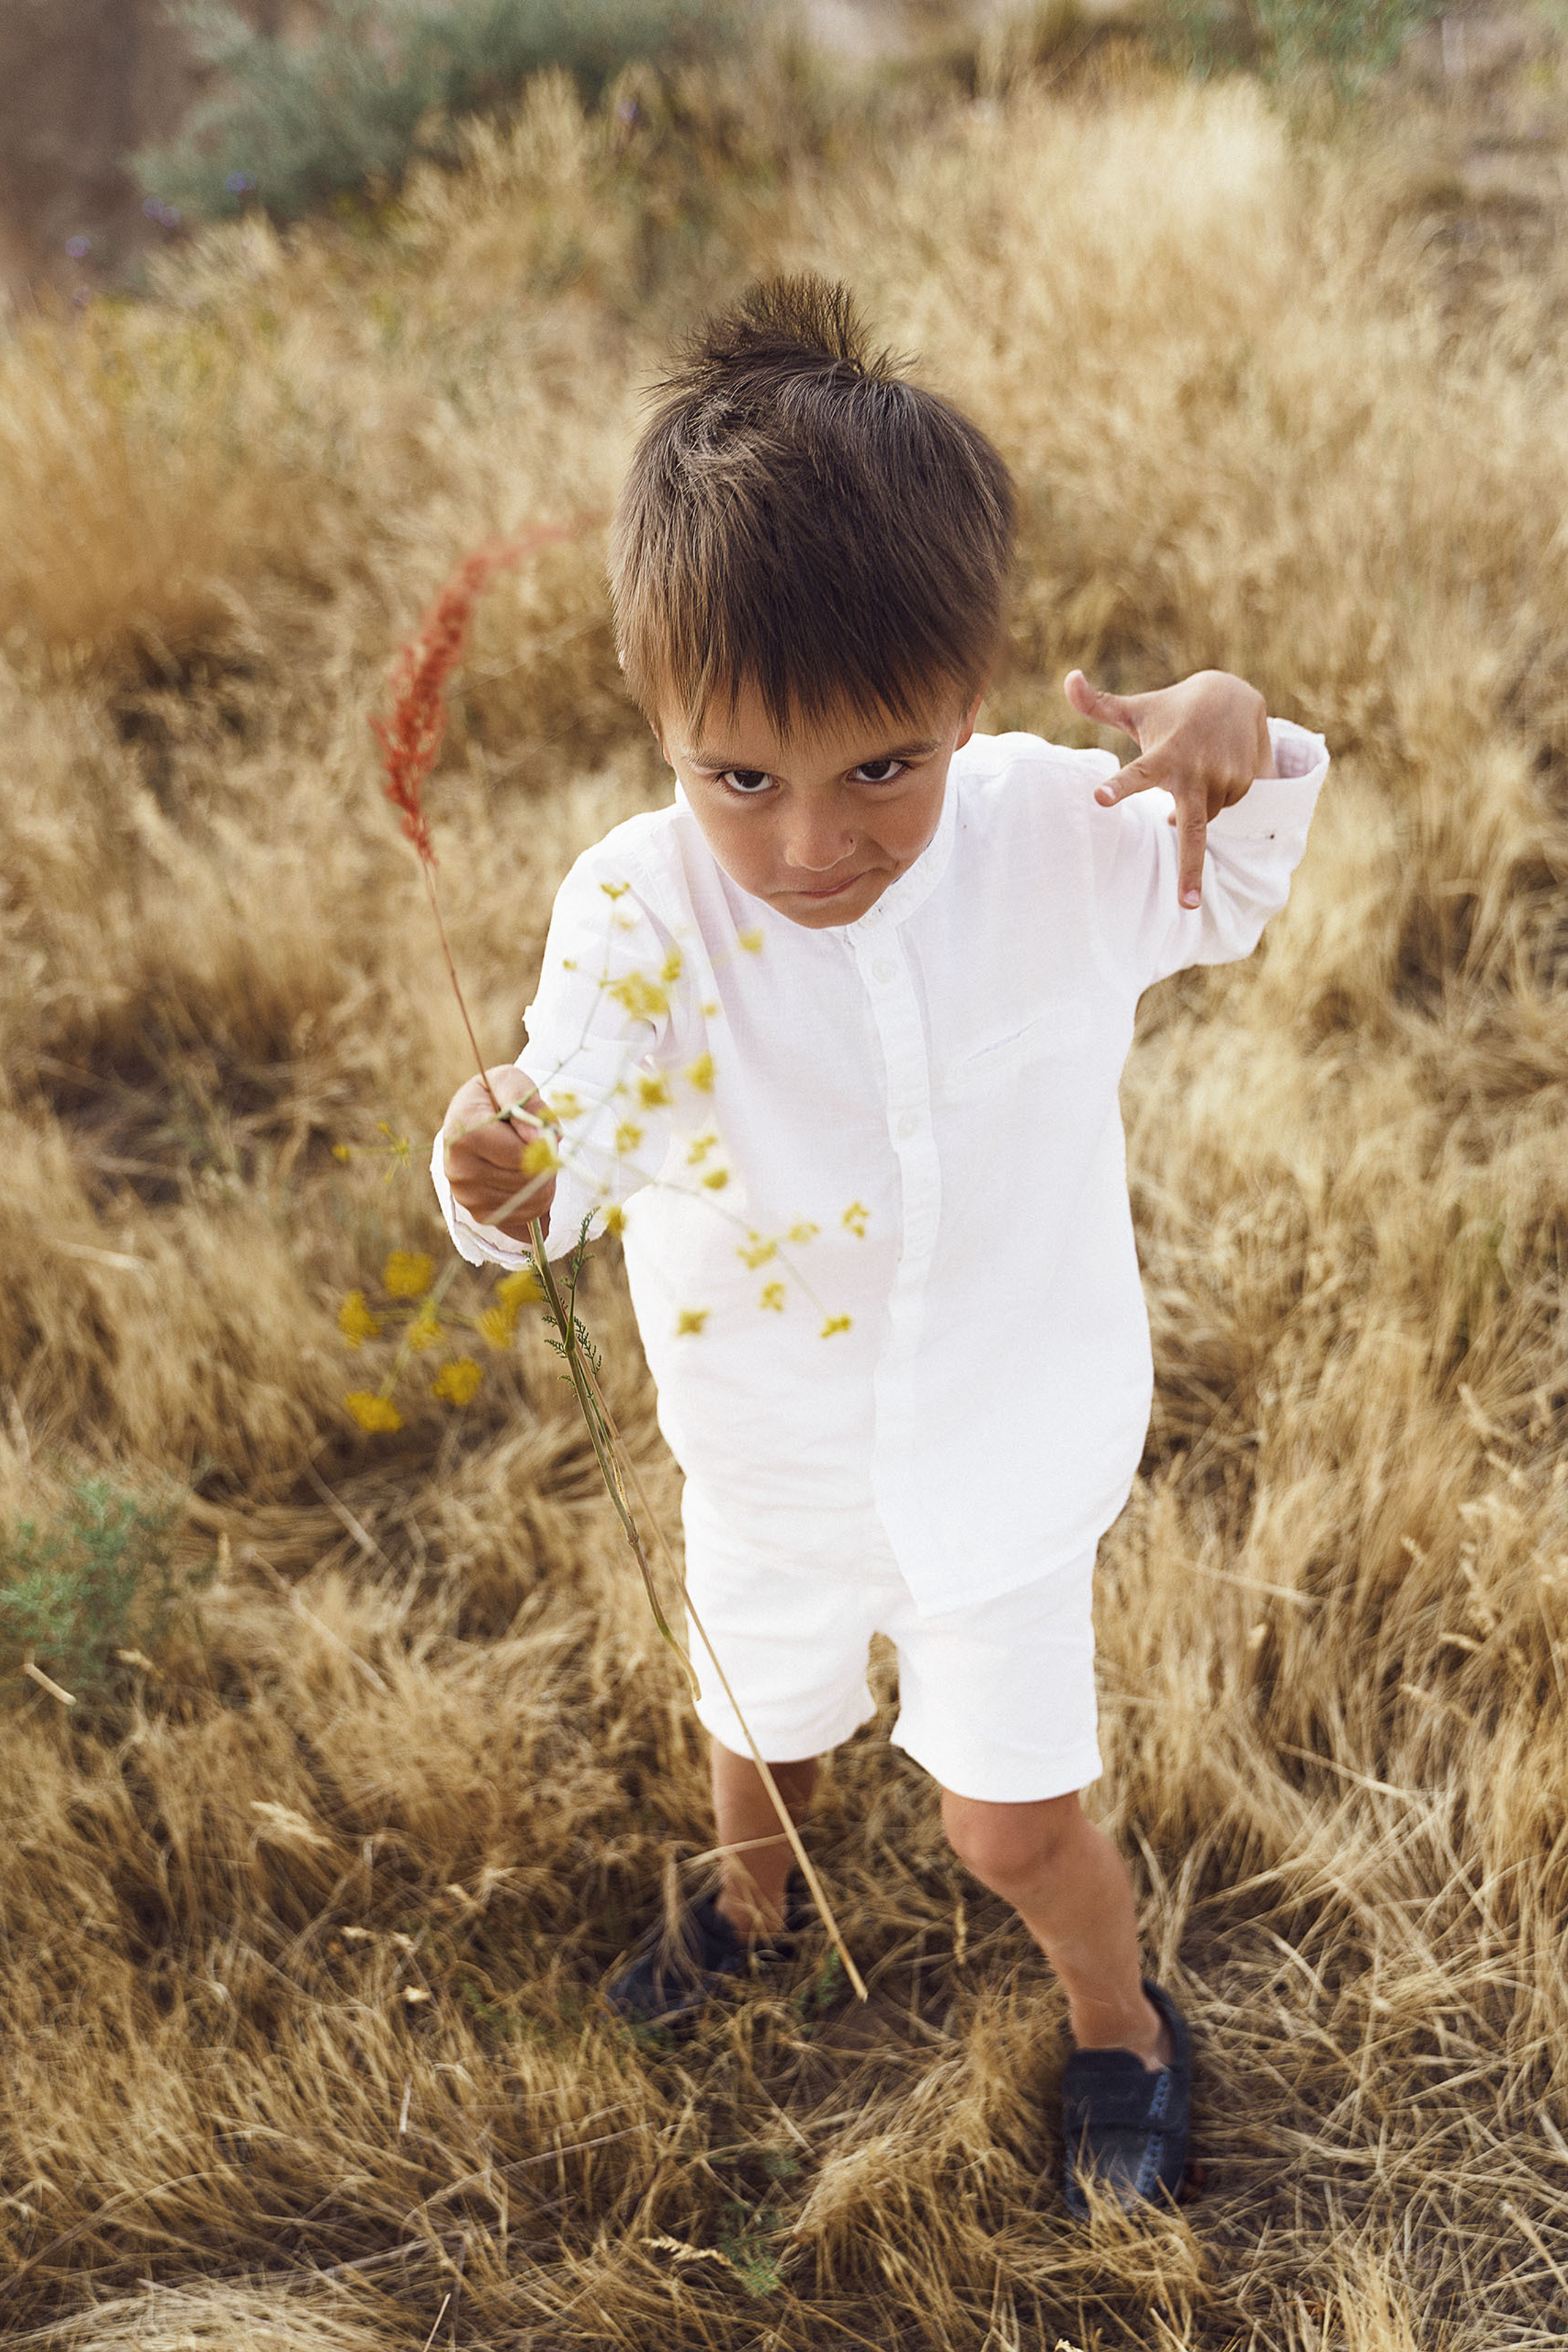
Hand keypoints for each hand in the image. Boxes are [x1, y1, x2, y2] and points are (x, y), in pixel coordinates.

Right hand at [441, 1064, 557, 1243]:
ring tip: (533, 1163)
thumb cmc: (495, 1099)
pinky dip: (534, 1203)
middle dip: (544, 1166)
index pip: (518, 1154)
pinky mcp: (478, 1213)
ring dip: (543, 1185)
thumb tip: (541, 1139)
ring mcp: (466, 1195)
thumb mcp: (510, 1082)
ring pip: (527, 1202)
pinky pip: (521, 1219)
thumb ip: (526, 1102)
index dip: (541, 1146)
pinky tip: (526, 1182)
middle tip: (541, 1150)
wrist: (473, 1120)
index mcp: (462, 1133)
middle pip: (525, 1181)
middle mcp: (457, 1168)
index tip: (541, 1133)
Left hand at [1066, 668, 1275, 908]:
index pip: (1137, 774)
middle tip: (1186, 906)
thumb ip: (1098, 704)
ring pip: (1204, 817)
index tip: (1099, 799)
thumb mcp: (1138, 709)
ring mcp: (1225, 780)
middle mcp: (1196, 771)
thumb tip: (1068, 678)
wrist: (1237, 695)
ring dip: (1194, 805)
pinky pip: (1222, 807)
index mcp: (1164, 755)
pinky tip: (1214, 770)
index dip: (1120, 787)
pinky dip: (1213, 796)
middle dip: (1190, 868)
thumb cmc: (1173, 710)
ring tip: (1194, 768)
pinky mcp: (1248, 785)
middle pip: (1191, 828)